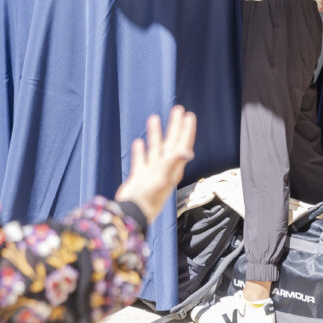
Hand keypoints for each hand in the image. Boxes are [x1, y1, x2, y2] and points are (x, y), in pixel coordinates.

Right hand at [115, 105, 196, 222]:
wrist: (132, 213)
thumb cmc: (149, 197)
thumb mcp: (163, 178)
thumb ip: (173, 163)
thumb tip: (187, 151)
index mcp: (173, 168)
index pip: (182, 144)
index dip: (187, 130)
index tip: (190, 115)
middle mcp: (164, 168)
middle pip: (171, 142)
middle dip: (174, 126)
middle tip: (177, 109)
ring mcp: (151, 172)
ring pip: (155, 148)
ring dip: (155, 134)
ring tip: (154, 118)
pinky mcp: (138, 177)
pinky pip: (140, 160)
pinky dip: (140, 151)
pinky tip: (138, 142)